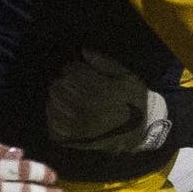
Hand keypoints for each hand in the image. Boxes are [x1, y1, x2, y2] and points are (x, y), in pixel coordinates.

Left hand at [46, 50, 171, 153]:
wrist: (140, 131)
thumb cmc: (133, 100)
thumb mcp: (127, 77)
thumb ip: (106, 64)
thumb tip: (84, 52)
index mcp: (100, 91)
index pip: (73, 72)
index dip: (72, 67)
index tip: (74, 68)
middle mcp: (88, 108)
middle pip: (61, 87)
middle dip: (62, 81)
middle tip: (68, 81)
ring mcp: (80, 126)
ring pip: (55, 104)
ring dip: (55, 95)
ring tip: (62, 93)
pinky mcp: (76, 139)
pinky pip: (55, 126)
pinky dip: (52, 115)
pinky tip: (58, 109)